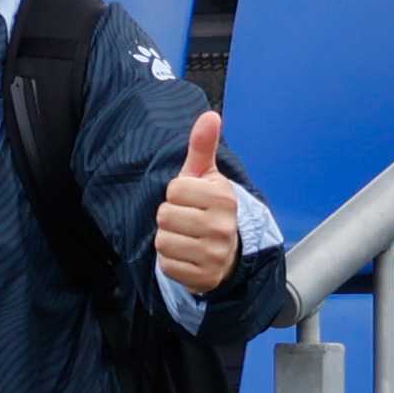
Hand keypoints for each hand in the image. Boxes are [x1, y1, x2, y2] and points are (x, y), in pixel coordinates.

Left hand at [153, 107, 241, 295]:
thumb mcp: (207, 176)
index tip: (192, 200)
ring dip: (168, 239)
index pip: (174, 189)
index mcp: (224, 198)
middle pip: (165, 215)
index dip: (176, 194)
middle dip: (170, 217)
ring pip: (163, 241)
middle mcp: (223, 227)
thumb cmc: (210, 209)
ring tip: (187, 237)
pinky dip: (171, 261)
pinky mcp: (204, 277)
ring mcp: (216, 255)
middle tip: (188, 221)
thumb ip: (203, 146)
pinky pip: (167, 265)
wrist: (230, 252)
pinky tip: (187, 256)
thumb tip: (209, 115)